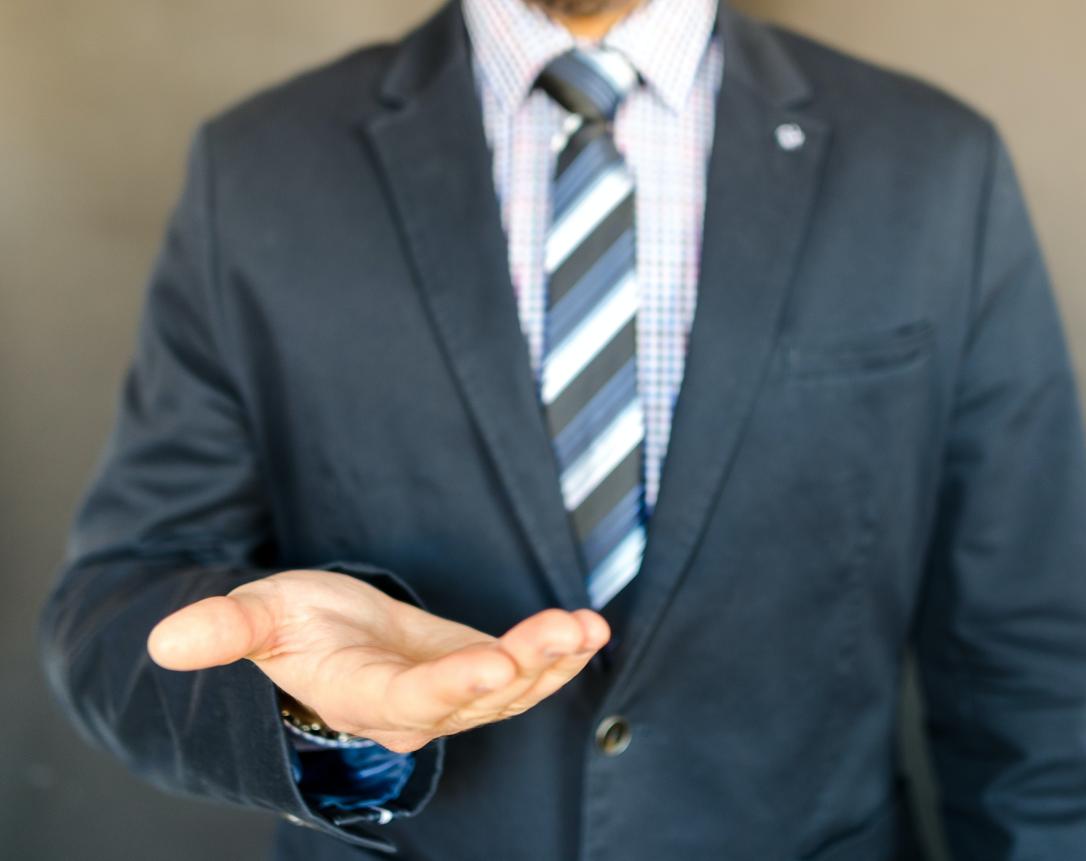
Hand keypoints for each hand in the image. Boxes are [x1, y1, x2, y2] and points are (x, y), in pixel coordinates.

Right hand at [147, 569, 609, 752]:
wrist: (318, 638)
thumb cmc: (287, 626)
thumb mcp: (255, 615)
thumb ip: (224, 630)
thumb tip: (163, 641)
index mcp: (361, 696)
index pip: (412, 700)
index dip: (454, 687)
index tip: (495, 664)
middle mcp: (413, 707)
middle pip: (477, 699)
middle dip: (526, 666)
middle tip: (567, 629)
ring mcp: (451, 694)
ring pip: (511, 691)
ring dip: (553, 660)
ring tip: (587, 627)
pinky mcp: (475, 672)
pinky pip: (524, 673)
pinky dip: (558, 654)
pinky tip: (590, 629)